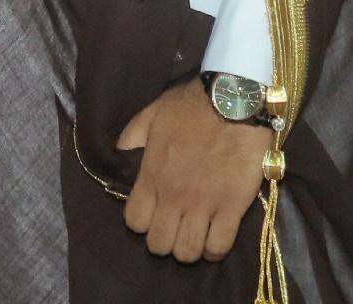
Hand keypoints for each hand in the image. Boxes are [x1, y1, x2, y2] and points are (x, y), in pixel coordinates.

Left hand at [117, 79, 268, 262]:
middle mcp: (174, 196)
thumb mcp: (150, 115)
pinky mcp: (232, 207)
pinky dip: (214, 251)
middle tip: (173, 230)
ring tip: (193, 238)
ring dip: (188, 250)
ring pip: (188, 252)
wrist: (234, 101)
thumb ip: (131, 139)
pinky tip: (213, 242)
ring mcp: (204, 204)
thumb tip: (119, 158)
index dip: (141, 223)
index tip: (150, 217)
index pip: (135, 222)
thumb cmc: (191, 105)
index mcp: (152, 175)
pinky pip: (219, 246)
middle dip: (163, 242)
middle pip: (159, 243)